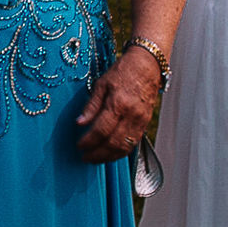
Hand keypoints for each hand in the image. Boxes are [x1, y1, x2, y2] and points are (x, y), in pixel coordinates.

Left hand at [74, 48, 161, 162]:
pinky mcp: (145, 124)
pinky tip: (110, 153)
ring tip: (95, 159)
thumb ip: (91, 106)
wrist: (147, 67)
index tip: (79, 146)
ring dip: (109, 157)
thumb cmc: (122, 72)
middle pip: (114, 143)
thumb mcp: (101, 84)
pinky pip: (133, 143)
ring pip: (125, 147)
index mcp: (118, 104)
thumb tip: (79, 123)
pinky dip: (121, 152)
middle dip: (98, 154)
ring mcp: (141, 122)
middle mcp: (132, 115)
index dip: (89, 141)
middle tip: (85, 158)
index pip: (102, 130)